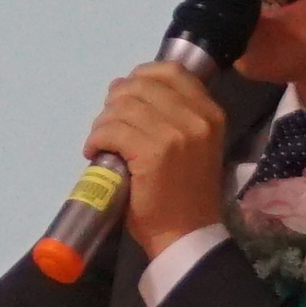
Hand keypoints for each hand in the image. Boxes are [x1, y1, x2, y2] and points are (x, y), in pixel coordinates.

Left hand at [86, 60, 233, 261]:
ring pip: (122, 107)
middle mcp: (196, 118)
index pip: (171, 71)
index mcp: (210, 112)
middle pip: (141, 85)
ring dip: (103, 123)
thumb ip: (174, 114)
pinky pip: (112, 130)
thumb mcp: (193, 144)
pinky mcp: (152, 152)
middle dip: (116, 101)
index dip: (141, 77)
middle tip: (108, 124)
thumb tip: (126, 87)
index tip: (126, 96)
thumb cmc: (186, 194)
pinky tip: (95, 152)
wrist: (187, 235)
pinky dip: (96, 139)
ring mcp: (175, 134)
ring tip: (102, 142)